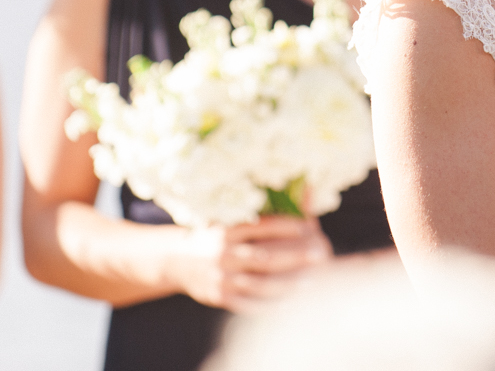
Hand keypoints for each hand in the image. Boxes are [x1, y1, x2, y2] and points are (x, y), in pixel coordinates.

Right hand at [167, 216, 332, 312]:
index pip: (261, 226)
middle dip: (294, 256)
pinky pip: (250, 304)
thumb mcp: (226, 215)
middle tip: (320, 254)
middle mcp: (223, 254)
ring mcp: (221, 278)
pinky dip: (271, 305)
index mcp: (225, 229)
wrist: (173, 260)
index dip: (286, 225)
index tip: (308, 225)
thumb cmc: (210, 233)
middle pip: (264, 256)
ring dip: (288, 284)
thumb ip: (259, 207)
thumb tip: (301, 188)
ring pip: (260, 284)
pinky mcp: (220, 297)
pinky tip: (291, 302)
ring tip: (312, 282)